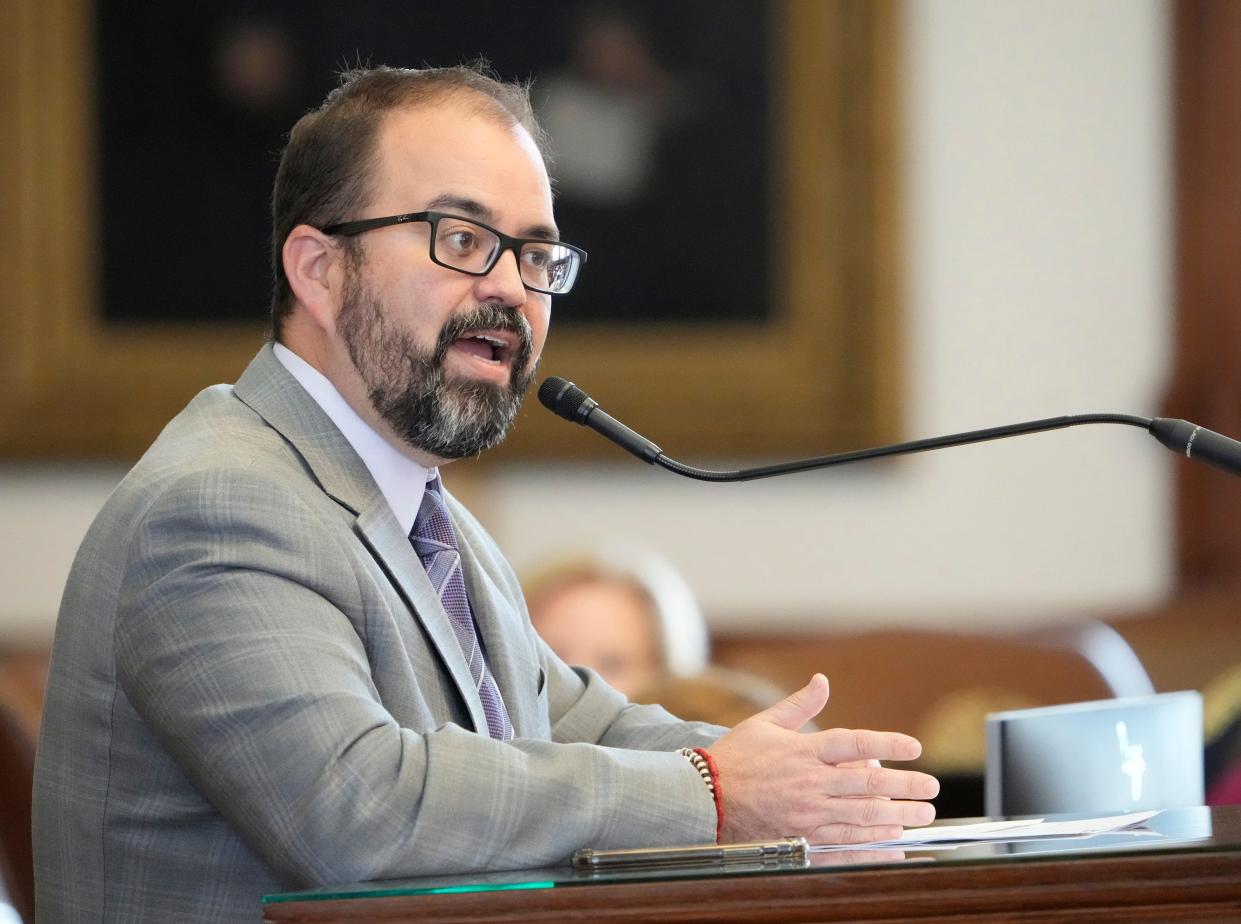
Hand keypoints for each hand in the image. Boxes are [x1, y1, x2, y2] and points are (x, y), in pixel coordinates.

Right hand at [707, 673, 938, 844]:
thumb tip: (822, 680)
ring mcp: (808, 812)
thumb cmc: (735, 758)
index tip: (914, 746)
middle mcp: (810, 782)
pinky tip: (892, 844)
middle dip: (905, 785)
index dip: (888, 742)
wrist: (704, 797)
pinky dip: (871, 846)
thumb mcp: (766, 723)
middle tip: (932, 787)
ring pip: (862, 816)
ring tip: (922, 815)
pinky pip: (843, 844)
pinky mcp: (802, 836)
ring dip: (897, 816)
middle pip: (867, 783)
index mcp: (804, 751)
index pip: (854, 742)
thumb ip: (800, 704)